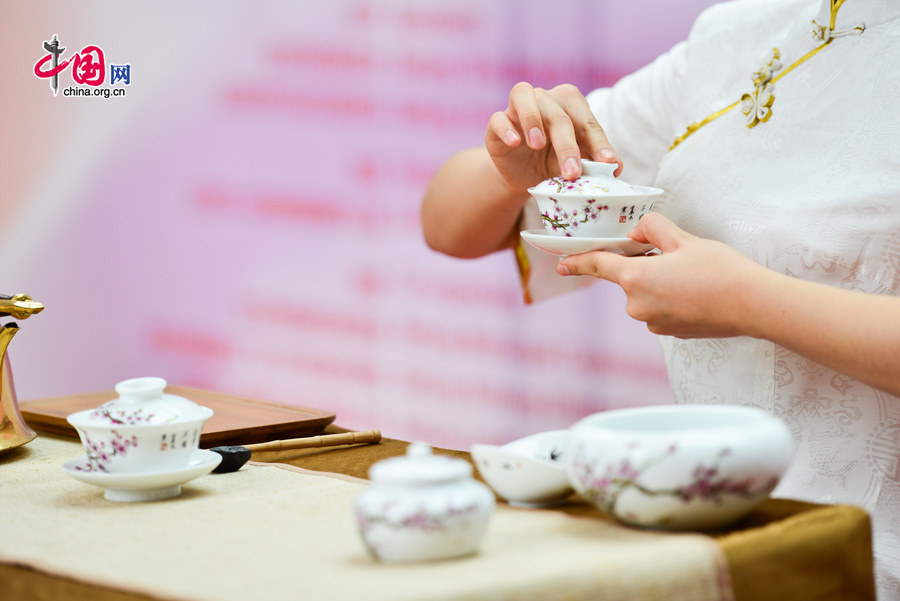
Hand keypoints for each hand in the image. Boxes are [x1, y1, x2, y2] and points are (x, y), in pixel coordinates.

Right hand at [485, 82, 621, 192]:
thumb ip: (594, 162)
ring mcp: (518, 108)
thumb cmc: (553, 161)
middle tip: (572, 173)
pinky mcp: (496, 123)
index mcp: (570, 103)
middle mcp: (545, 98)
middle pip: (558, 114)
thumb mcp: (575, 163)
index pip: (587, 121)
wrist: (523, 174)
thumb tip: (616, 167)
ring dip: (533, 119)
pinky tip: (514, 142)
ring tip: (538, 145)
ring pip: (524, 97)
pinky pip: (498, 118)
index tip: (608, 164)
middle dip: (567, 145)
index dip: (599, 143)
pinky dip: (505, 128)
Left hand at [555, 213, 768, 337]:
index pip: (598, 266)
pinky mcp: (670, 333)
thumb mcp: (681, 237)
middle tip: (680, 257)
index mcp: (634, 279)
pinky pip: (662, 307)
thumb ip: (650, 228)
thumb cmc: (719, 269)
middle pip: (630, 277)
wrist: (753, 305)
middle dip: (647, 264)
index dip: (578, 262)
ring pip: (648, 292)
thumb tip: (636, 236)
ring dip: (661, 281)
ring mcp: (653, 323)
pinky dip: (673, 297)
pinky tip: (699, 292)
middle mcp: (637, 306)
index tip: (561, 264)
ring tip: (695, 276)